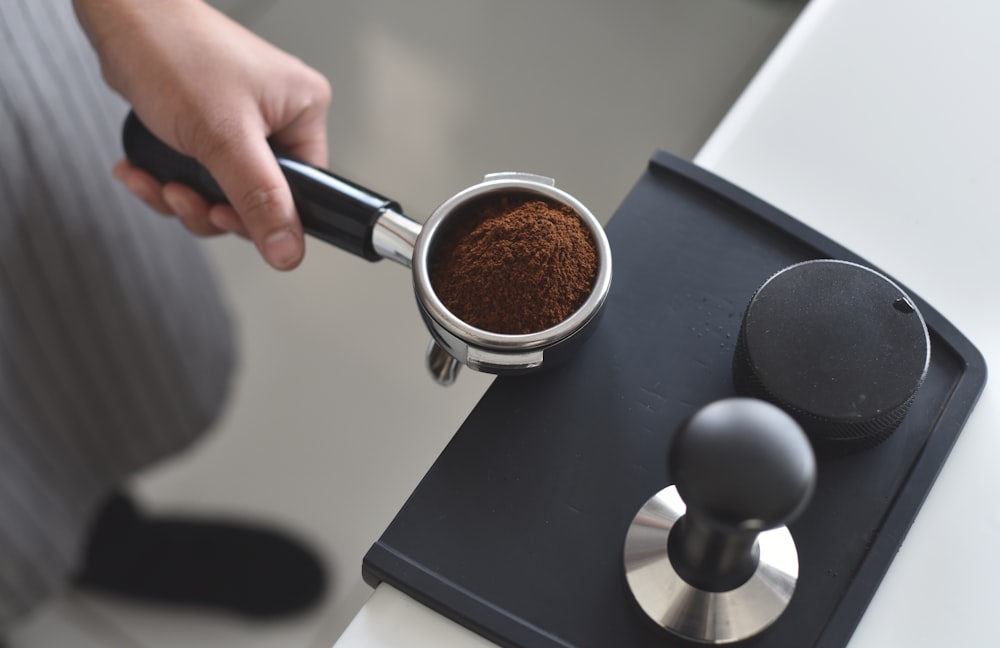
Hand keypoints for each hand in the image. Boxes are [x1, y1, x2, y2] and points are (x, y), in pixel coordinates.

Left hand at [74, 0, 331, 269]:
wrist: (123, 17)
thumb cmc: (174, 52)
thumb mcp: (224, 138)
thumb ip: (260, 199)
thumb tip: (288, 250)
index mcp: (303, 111)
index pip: (303, 190)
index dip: (262, 215)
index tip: (222, 217)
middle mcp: (280, 116)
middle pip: (259, 197)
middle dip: (210, 207)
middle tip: (182, 196)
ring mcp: (244, 121)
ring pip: (224, 191)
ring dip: (183, 197)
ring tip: (157, 182)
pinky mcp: (210, 125)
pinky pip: (201, 174)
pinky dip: (170, 180)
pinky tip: (143, 170)